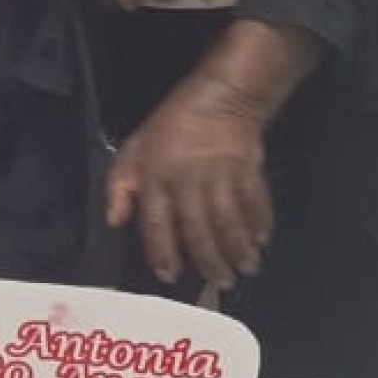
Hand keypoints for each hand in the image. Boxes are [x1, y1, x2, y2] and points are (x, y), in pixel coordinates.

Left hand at [105, 73, 271, 289]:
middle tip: (221, 283)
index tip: (169, 275)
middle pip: (198, 232)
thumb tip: (115, 222)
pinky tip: (262, 241)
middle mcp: (188, 183)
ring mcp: (220, 177)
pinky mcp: (248, 171)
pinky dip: (259, 224)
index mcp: (157, 178)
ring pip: (228, 224)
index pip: (157, 225)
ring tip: (244, 269)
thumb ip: (121, 184)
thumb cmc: (173, 123)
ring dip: (237, 250)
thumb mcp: (136, 146)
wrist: (221, 94)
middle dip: (210, 262)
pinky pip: (254, 204)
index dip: (161, 253)